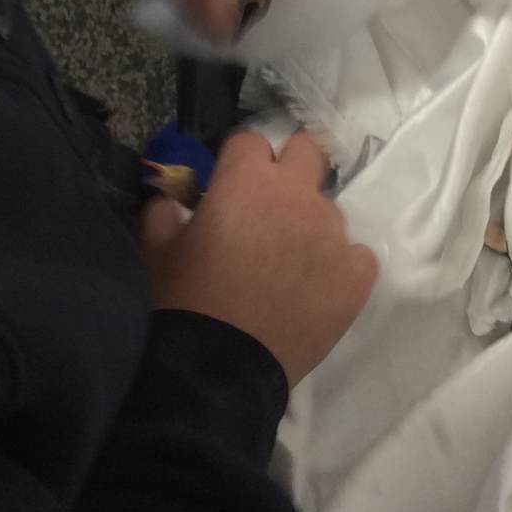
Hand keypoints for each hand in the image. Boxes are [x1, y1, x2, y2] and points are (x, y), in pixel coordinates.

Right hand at [140, 131, 376, 387]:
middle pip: (307, 151)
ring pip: (329, 209)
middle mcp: (297, 196)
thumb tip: (171, 203)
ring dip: (309, 226)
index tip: (227, 186)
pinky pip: (356, 256)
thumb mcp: (155, 252)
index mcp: (247, 180)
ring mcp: (333, 235)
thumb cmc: (181, 303)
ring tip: (286, 266)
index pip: (250, 140)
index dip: (237, 161)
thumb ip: (164, 214)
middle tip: (268, 205)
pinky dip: (339, 266)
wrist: (217, 371)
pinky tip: (315, 290)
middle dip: (289, 167)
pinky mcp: (356, 276)